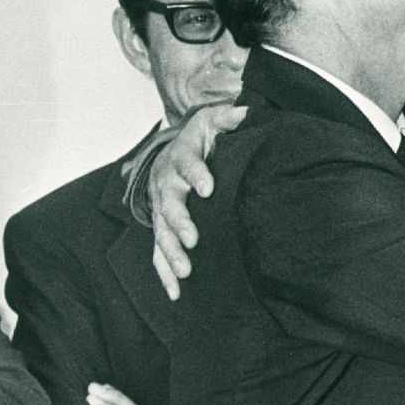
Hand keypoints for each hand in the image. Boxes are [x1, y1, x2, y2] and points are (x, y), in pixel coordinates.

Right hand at [151, 104, 246, 299]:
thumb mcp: (213, 120)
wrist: (175, 150)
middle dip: (179, 222)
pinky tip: (175, 292)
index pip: (187, 164)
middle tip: (192, 239)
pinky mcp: (162, 227)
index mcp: (181, 157)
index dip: (196, 175)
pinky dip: (164, 272)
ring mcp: (161, 208)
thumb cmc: (200, 138)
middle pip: (169, 204)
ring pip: (161, 232)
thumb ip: (228, 117)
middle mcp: (166, 184)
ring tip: (185, 271)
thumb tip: (246, 111)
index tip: (208, 187)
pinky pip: (158, 252)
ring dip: (171, 252)